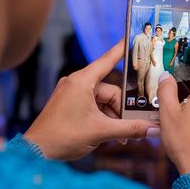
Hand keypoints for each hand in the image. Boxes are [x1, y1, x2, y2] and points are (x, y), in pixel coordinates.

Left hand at [24, 41, 157, 160]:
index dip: (122, 49)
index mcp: (82, 81)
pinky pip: (93, 107)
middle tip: (131, 127)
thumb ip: (129, 129)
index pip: (108, 59)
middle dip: (121, 110)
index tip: (132, 36)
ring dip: (113, 118)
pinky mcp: (69, 105)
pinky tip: (108, 134)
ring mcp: (72, 94)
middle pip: (110, 90)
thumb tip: (153, 129)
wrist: (35, 152)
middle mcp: (76, 83)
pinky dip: (102, 119)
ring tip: (119, 136)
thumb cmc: (62, 137)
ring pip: (103, 101)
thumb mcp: (101, 132)